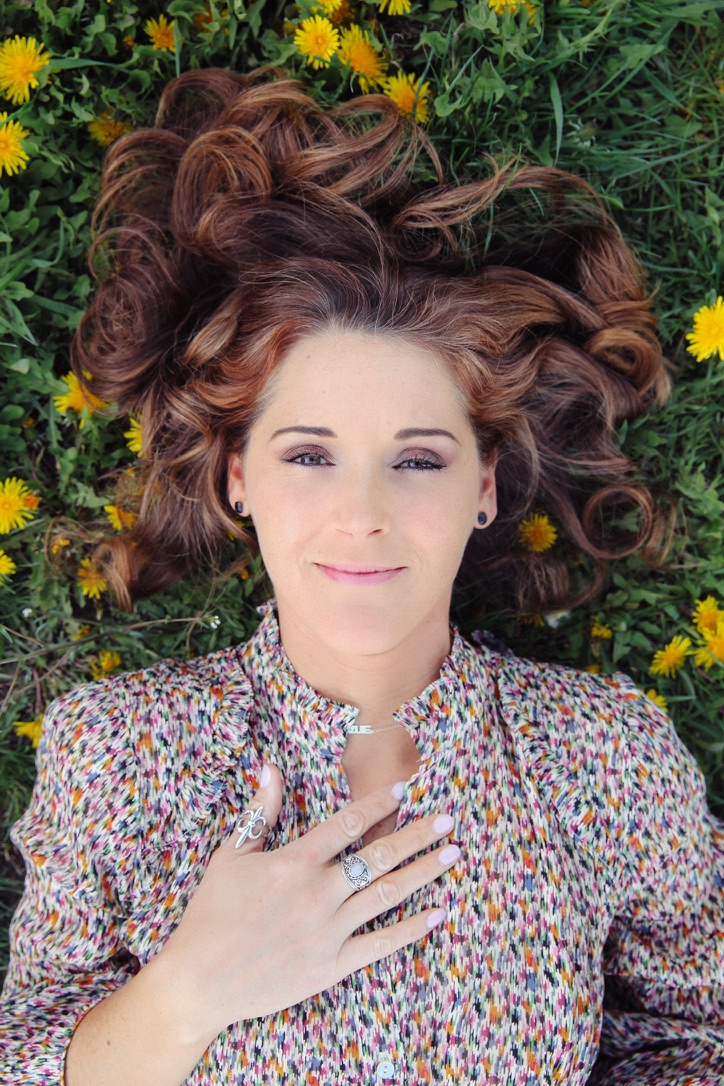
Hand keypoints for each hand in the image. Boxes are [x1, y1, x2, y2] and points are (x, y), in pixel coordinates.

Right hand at [157, 764, 459, 1043]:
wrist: (198, 981)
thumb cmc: (211, 913)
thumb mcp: (230, 855)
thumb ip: (258, 812)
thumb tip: (269, 766)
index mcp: (293, 862)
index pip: (347, 824)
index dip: (378, 804)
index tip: (405, 791)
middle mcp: (317, 893)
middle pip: (379, 856)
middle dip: (418, 835)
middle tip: (449, 820)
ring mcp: (328, 931)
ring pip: (387, 894)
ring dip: (424, 873)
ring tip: (453, 854)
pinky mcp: (331, 966)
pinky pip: (380, 944)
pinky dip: (411, 929)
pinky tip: (437, 914)